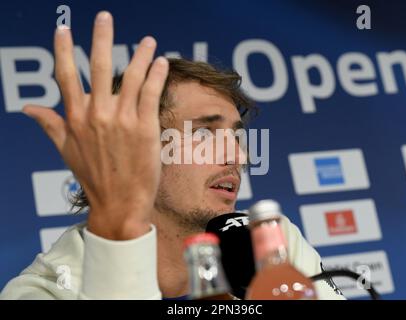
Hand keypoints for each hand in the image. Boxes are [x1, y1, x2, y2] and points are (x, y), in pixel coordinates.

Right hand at [23, 11, 168, 239]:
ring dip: (140, 55)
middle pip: (98, 67)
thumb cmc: (93, 178)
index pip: (66, 76)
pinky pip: (150, 94)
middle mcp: (96, 115)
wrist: (119, 204)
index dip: (63, 50)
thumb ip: (50, 125)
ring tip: (147, 41)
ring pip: (130, 77)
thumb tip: (29, 109)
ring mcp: (121, 121)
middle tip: (105, 16)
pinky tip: (160, 62)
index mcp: (75, 118)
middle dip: (101, 38)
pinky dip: (155, 76)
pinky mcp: (144, 128)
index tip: (63, 29)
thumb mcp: (66, 150)